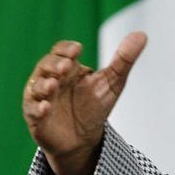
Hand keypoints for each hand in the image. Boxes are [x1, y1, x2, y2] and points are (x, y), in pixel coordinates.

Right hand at [22, 31, 146, 174]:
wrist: (83, 140)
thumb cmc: (94, 107)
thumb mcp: (112, 83)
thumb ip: (123, 60)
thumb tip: (142, 34)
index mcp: (67, 68)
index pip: (61, 51)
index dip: (66, 49)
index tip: (78, 49)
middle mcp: (51, 80)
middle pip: (45, 65)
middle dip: (54, 64)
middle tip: (66, 66)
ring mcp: (41, 98)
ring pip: (36, 87)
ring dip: (44, 85)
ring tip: (54, 84)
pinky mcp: (37, 118)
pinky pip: (33, 111)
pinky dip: (38, 109)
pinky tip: (46, 108)